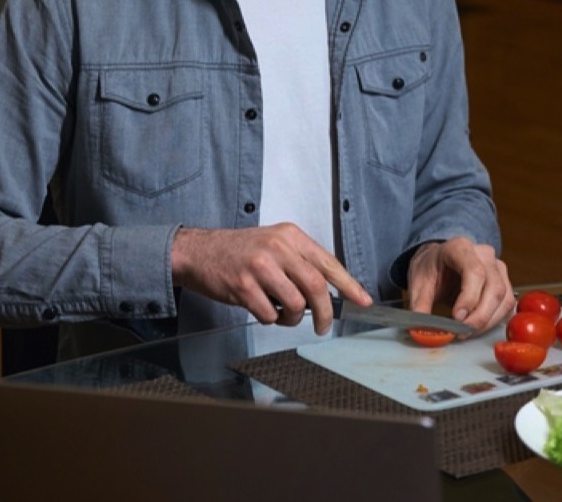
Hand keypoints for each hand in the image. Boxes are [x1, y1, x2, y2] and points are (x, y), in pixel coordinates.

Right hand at [171, 224, 371, 334]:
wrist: (199, 251)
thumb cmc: (238, 251)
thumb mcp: (274, 244)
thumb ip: (300, 262)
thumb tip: (329, 290)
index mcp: (290, 236)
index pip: (328, 263)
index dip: (349, 285)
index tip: (363, 300)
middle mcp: (277, 248)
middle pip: (316, 287)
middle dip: (324, 313)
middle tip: (323, 326)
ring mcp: (260, 266)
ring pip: (295, 305)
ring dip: (291, 318)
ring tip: (280, 313)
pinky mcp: (243, 286)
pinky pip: (269, 314)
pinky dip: (269, 318)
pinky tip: (260, 308)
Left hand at [404, 237, 514, 335]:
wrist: (439, 261)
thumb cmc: (431, 268)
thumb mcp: (419, 283)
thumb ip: (419, 306)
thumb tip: (421, 331)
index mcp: (460, 248)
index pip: (474, 271)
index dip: (469, 297)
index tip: (457, 316)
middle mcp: (484, 255)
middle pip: (494, 288)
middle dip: (479, 316)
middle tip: (461, 331)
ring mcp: (498, 268)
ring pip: (504, 299)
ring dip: (487, 321)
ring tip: (466, 332)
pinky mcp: (505, 283)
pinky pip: (507, 306)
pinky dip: (493, 321)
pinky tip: (476, 327)